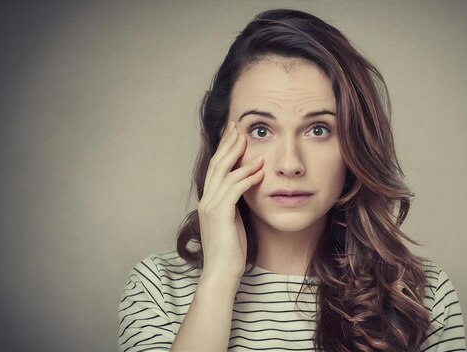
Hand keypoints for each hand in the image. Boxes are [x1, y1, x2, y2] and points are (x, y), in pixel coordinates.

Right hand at [197, 120, 263, 279]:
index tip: (235, 134)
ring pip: (223, 173)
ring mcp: (211, 207)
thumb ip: (235, 205)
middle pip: (217, 164)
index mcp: (209, 201)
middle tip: (239, 127)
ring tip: (250, 141)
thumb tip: (247, 190)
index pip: (216, 168)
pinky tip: (259, 169)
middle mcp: (206, 201)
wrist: (221, 273)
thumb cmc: (230, 252)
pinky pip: (234, 189)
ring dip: (238, 155)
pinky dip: (247, 176)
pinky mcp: (220, 214)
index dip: (224, 149)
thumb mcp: (233, 222)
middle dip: (228, 144)